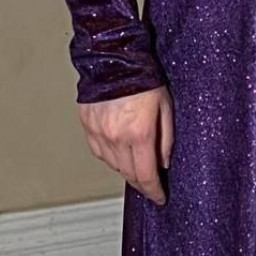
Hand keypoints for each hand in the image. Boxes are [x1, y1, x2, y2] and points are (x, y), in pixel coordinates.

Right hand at [78, 86, 174, 205]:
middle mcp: (117, 137)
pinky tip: (119, 152)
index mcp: (139, 133)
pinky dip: (111, 157)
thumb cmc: (144, 77)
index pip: (146, 175)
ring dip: (126, 170)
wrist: (114, 58)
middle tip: (151, 185)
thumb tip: (164, 162)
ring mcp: (99, 133)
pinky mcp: (88, 126)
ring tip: (137, 164)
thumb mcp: (166, 107)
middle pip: (129, 175)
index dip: (154, 191)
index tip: (159, 197)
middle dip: (142, 183)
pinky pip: (99, 152)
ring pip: (113, 166)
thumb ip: (167, 138)